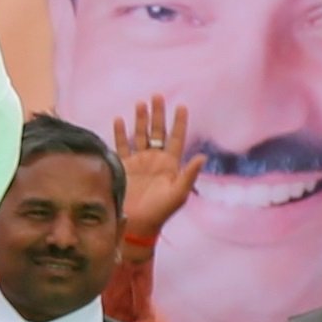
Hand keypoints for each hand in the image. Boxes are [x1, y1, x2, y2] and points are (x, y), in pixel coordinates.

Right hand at [112, 97, 204, 246]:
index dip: (180, 123)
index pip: (176, 138)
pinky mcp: (123, 167)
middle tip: (158, 96)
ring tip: (140, 103)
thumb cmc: (160, 212)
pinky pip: (121, 146)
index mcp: (170, 164)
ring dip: (140, 120)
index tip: (182, 106)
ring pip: (139, 135)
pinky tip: (119, 120)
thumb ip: (189, 175)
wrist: (136, 224)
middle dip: (158, 114)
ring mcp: (138, 162)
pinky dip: (120, 133)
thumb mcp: (178, 194)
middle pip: (157, 132)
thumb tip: (202, 156)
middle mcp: (154, 160)